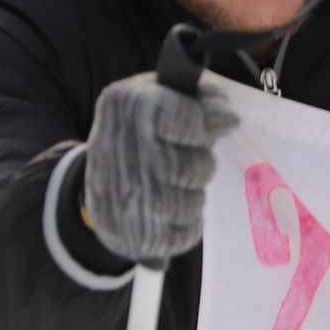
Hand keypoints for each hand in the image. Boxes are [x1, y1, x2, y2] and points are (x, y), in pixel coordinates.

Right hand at [81, 72, 238, 263]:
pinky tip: (171, 211)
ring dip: (193, 197)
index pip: (186, 119)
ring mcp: (117, 195)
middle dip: (201, 166)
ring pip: (187, 205)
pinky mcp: (125, 234)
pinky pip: (183, 234)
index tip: (206, 130)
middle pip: (188, 169)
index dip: (204, 128)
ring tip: (178, 186)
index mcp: (126, 105)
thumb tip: (228, 117)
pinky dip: (187, 225)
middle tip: (191, 161)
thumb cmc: (147, 127)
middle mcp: (115, 150)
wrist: (101, 173)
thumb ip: (204, 98)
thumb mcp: (169, 94)